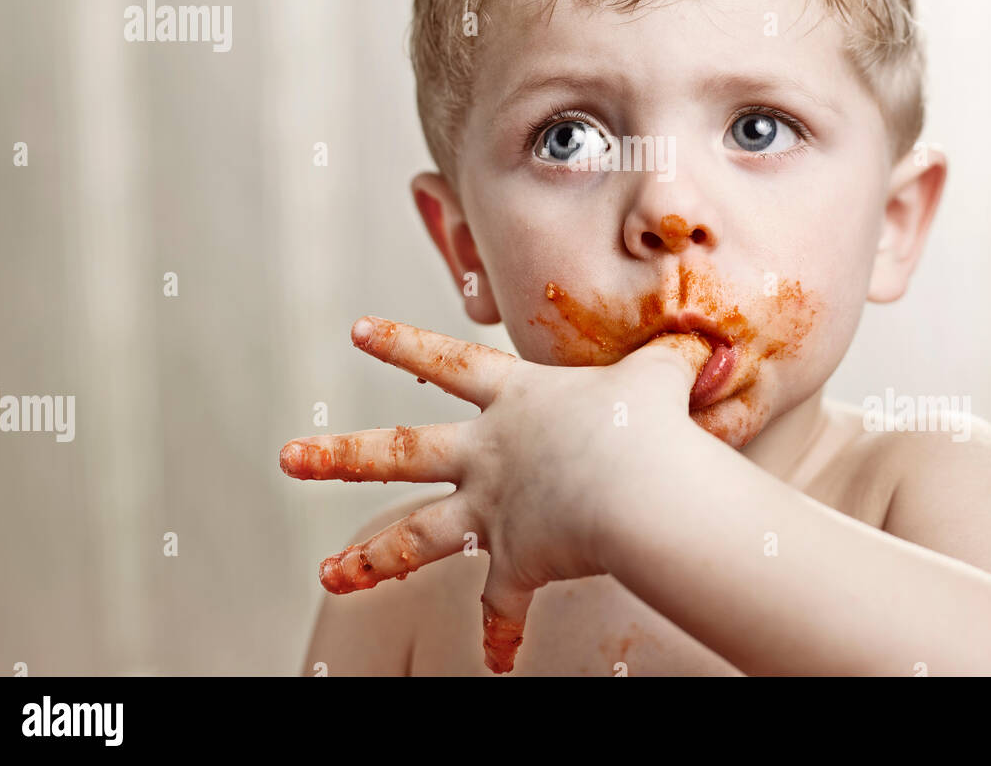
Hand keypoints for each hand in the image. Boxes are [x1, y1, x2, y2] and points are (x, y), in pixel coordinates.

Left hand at [279, 315, 711, 672]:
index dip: (401, 343)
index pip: (445, 361)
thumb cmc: (644, 423)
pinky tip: (497, 660)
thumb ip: (667, 357)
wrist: (636, 487)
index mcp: (513, 398)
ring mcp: (493, 509)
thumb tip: (702, 342)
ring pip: (414, 536)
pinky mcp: (515, 560)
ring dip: (368, 559)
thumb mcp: (657, 374)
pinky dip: (501, 632)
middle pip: (398, 453)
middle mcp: (488, 453)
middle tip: (287, 457)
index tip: (356, 329)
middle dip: (339, 455)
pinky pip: (501, 604)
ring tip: (327, 575)